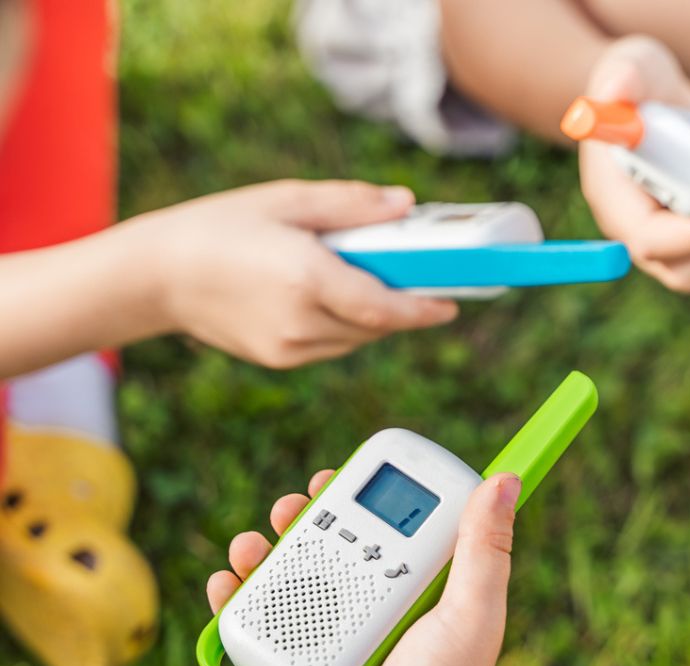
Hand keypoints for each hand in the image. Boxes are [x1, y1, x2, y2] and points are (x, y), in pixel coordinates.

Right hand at [122, 180, 457, 367]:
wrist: (156, 277)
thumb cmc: (219, 227)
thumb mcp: (287, 200)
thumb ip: (352, 204)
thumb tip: (405, 204)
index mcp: (308, 279)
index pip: (386, 308)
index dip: (425, 309)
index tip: (452, 304)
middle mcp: (303, 322)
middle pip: (377, 325)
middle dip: (401, 306)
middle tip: (416, 280)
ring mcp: (290, 348)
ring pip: (356, 338)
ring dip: (372, 316)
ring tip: (365, 281)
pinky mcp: (279, 359)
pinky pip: (331, 344)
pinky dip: (343, 324)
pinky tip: (327, 295)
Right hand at [207, 470, 521, 665]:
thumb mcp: (472, 614)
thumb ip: (485, 549)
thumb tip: (505, 480)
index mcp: (410, 589)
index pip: (382, 527)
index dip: (357, 497)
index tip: (337, 475)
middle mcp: (369, 608)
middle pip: (327, 546)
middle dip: (301, 517)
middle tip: (289, 507)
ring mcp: (330, 639)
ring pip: (287, 580)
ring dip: (260, 551)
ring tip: (250, 543)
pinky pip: (258, 630)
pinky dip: (235, 603)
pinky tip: (225, 585)